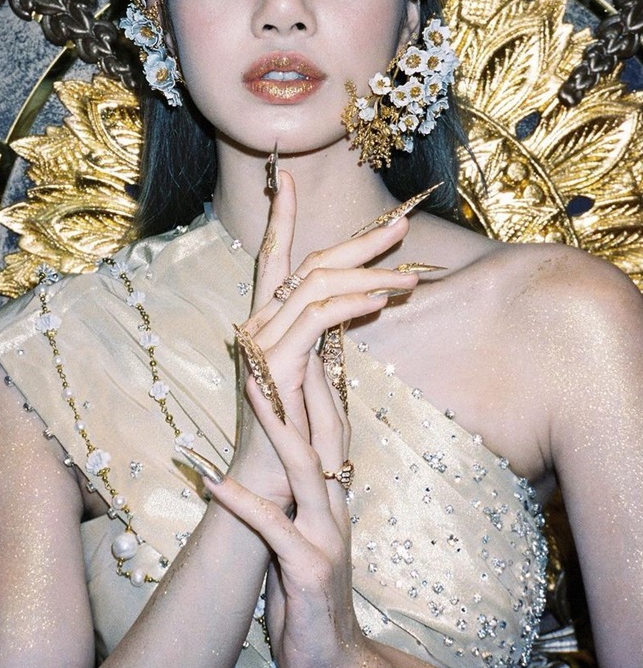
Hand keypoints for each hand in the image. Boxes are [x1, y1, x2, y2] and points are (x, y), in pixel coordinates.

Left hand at [199, 332, 365, 667]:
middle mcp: (336, 508)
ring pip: (305, 467)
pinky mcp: (306, 567)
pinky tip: (212, 477)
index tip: (306, 339)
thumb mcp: (306, 533)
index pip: (332, 428)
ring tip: (253, 389)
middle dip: (309, 384)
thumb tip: (277, 453)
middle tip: (291, 338)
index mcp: (335, 497)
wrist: (334, 662)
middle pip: (327, 433)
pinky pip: (270, 526)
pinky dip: (241, 499)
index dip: (321, 382)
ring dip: (278, 425)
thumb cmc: (311, 595)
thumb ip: (296, 493)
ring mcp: (325, 536)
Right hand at [226, 168, 418, 511]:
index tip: (289, 179)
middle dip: (356, 242)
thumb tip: (364, 296)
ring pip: (316, 286)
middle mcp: (257, 325)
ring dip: (369, 274)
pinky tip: (382, 299)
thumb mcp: (319, 376)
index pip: (273, 259)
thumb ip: (330, 334)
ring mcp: (262, 344)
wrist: (275, 487)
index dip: (281, 218)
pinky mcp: (274, 366)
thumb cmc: (301, 436)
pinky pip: (317, 319)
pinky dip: (353, 303)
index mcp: (267, 324)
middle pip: (308, 265)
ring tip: (410, 277)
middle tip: (399, 226)